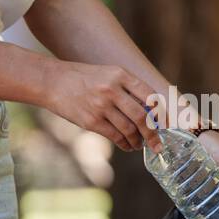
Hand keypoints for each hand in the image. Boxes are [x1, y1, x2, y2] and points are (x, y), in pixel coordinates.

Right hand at [44, 61, 160, 151]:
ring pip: (129, 129)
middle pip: (141, 116)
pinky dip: (125, 144)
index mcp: (120, 75)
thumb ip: (127, 88)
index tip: (166, 124)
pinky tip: (128, 146)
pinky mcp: (91, 121)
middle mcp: (112, 90)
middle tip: (158, 144)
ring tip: (140, 145)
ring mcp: (101, 106)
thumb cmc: (83, 77)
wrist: (52, 81)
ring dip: (138, 141)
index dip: (160, 112)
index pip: (149, 95)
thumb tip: (151, 110)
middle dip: (153, 134)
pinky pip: (115, 136)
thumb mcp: (107, 73)